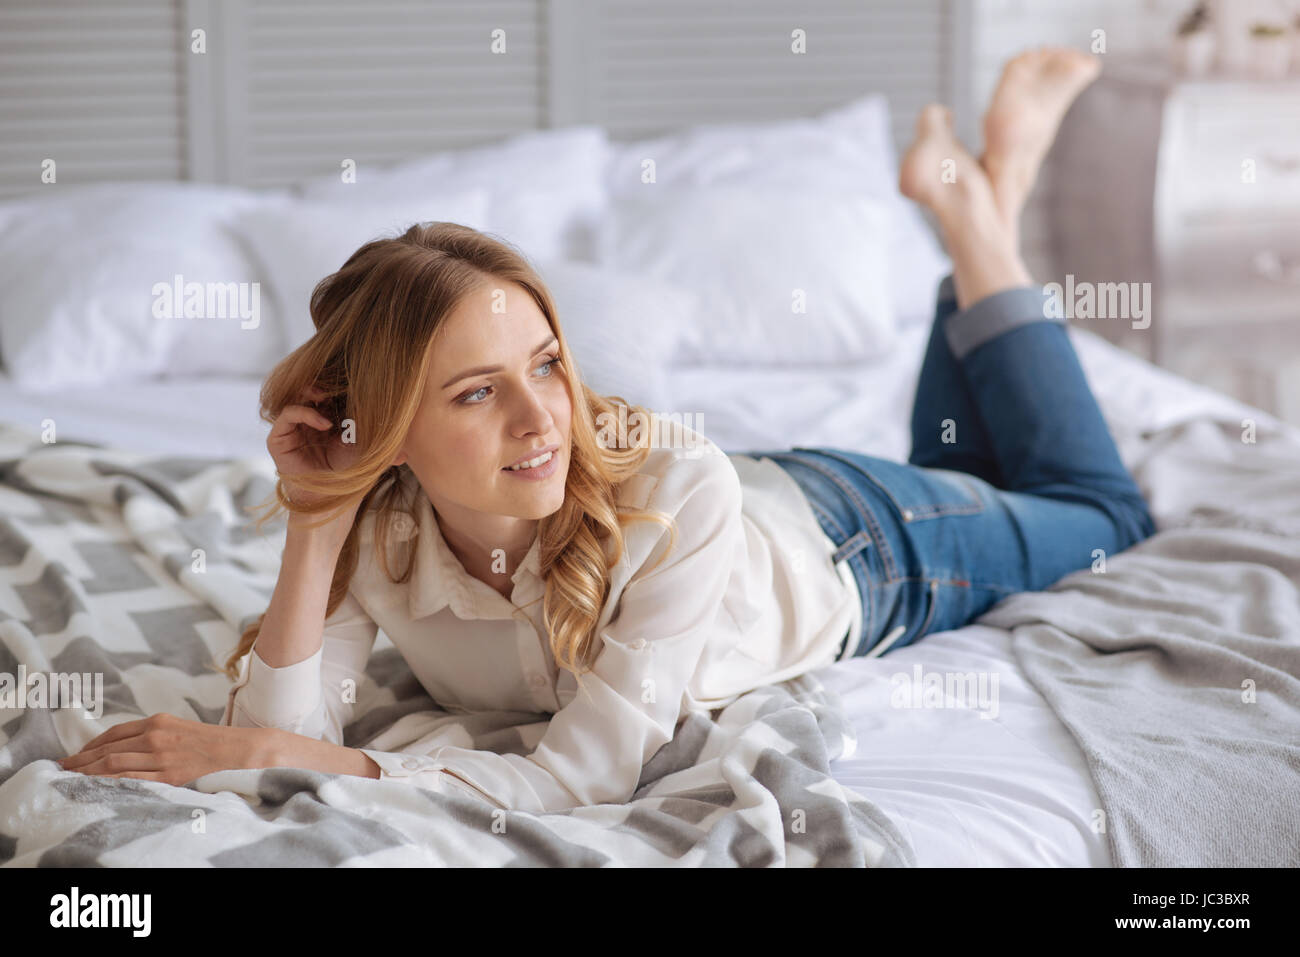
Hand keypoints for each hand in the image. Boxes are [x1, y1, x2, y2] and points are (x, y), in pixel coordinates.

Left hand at [57, 713, 276, 785]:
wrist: (238, 749)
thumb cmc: (209, 740)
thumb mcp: (178, 727)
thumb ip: (153, 734)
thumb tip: (123, 746)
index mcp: (158, 722)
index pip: (113, 733)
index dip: (90, 745)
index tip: (75, 755)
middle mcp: (156, 736)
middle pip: (108, 749)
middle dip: (81, 760)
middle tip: (61, 769)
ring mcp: (161, 757)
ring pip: (114, 765)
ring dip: (88, 773)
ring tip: (72, 780)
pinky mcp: (169, 775)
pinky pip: (132, 780)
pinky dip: (110, 784)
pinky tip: (97, 788)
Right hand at [267, 385, 363, 509]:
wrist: (333, 500)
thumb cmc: (351, 474)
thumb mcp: (362, 441)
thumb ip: (365, 420)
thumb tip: (381, 400)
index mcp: (326, 420)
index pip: (328, 393)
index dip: (340, 387)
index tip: (357, 384)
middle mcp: (307, 423)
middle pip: (312, 391)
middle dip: (327, 386)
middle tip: (343, 385)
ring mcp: (291, 430)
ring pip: (298, 397)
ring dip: (315, 393)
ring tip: (330, 398)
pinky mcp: (279, 439)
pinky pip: (288, 414)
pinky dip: (306, 413)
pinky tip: (325, 423)